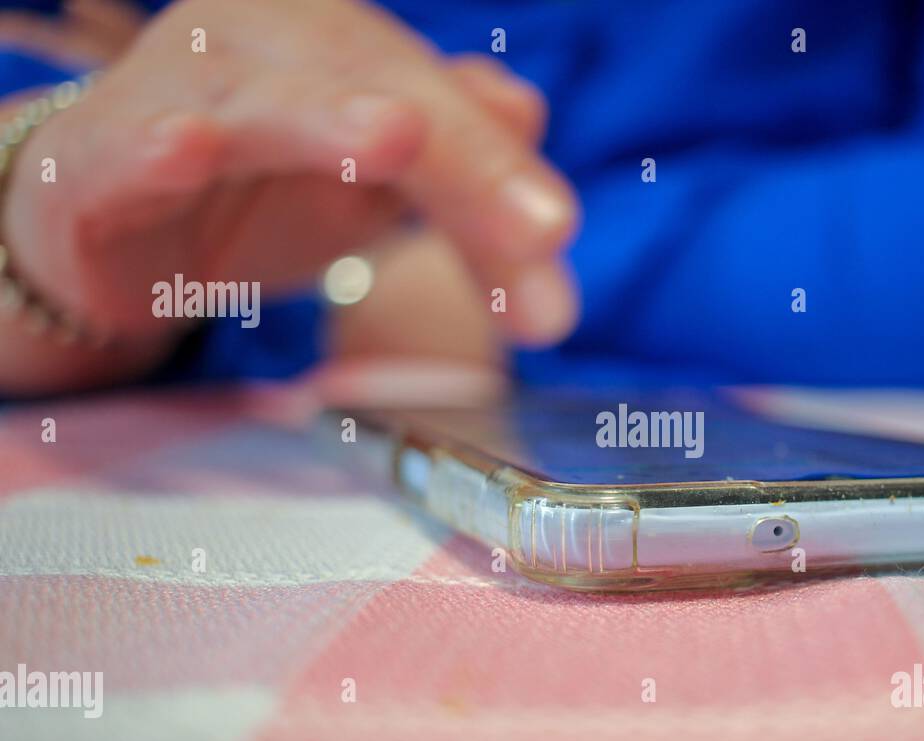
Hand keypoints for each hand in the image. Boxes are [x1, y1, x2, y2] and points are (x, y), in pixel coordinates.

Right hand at [0, 0, 578, 393]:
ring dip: (324, 117)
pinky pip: (125, 146)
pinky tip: (189, 149)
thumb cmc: (257, 197)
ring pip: (262, 101)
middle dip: (460, 157)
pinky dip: (157, 147)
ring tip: (393, 139)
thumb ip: (458, 180)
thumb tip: (530, 113)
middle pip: (375, 86)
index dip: (502, 173)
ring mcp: (175, 91)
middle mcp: (265, 46)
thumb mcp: (374, 197)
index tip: (557, 240)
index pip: (442, 103)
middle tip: (536, 224)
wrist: (118, 229)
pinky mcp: (93, 156)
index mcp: (344, 49)